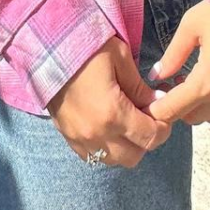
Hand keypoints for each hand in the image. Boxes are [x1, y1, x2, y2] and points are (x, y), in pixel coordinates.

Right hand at [46, 36, 173, 166]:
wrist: (47, 50)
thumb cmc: (87, 49)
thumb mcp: (120, 58)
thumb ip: (140, 87)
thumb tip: (158, 103)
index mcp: (113, 114)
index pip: (150, 137)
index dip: (163, 127)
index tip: (163, 113)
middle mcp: (97, 134)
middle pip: (134, 156)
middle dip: (146, 139)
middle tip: (147, 118)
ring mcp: (79, 139)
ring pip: (113, 160)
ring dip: (126, 147)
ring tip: (127, 122)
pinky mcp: (67, 137)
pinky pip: (92, 157)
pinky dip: (106, 148)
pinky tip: (108, 126)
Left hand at [144, 0, 209, 125]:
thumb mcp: (190, 26)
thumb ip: (172, 55)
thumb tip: (157, 75)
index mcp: (205, 81)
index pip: (172, 110)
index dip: (156, 110)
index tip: (151, 101)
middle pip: (191, 118)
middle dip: (177, 106)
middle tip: (174, 84)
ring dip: (199, 107)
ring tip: (196, 82)